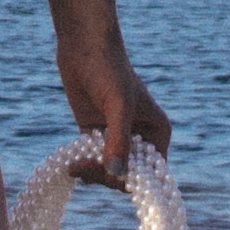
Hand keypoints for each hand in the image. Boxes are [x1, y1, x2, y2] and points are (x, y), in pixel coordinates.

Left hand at [38, 0, 172, 183]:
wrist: (83, 49)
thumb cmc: (109, 70)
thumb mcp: (118, 106)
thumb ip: (119, 140)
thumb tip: (117, 173)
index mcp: (157, 132)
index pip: (150, 172)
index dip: (133, 180)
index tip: (109, 175)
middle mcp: (140, 137)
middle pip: (128, 175)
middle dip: (108, 176)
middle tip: (86, 168)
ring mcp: (117, 136)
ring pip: (109, 171)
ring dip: (93, 173)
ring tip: (76, 166)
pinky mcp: (96, 134)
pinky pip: (93, 161)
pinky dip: (83, 166)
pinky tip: (72, 163)